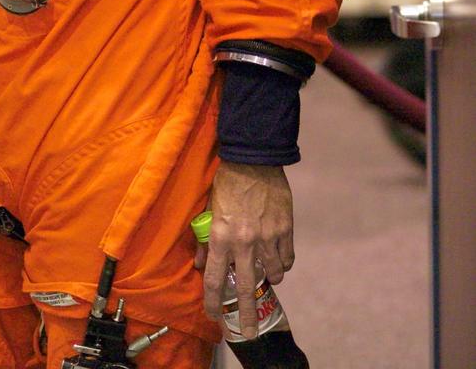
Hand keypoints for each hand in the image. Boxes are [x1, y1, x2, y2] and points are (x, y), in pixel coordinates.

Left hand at [196, 162, 294, 339]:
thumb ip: (206, 239)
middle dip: (247, 314)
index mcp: (222, 236)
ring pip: (273, 274)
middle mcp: (245, 242)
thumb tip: (203, 264)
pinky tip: (278, 259)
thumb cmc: (228, 183)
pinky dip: (283, 263)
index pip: (217, 279)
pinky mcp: (286, 229)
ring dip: (270, 279)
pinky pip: (287, 258)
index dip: (214, 301)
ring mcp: (268, 237)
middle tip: (249, 331)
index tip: (215, 315)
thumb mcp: (209, 209)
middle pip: (247, 288)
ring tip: (266, 275)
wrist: (254, 159)